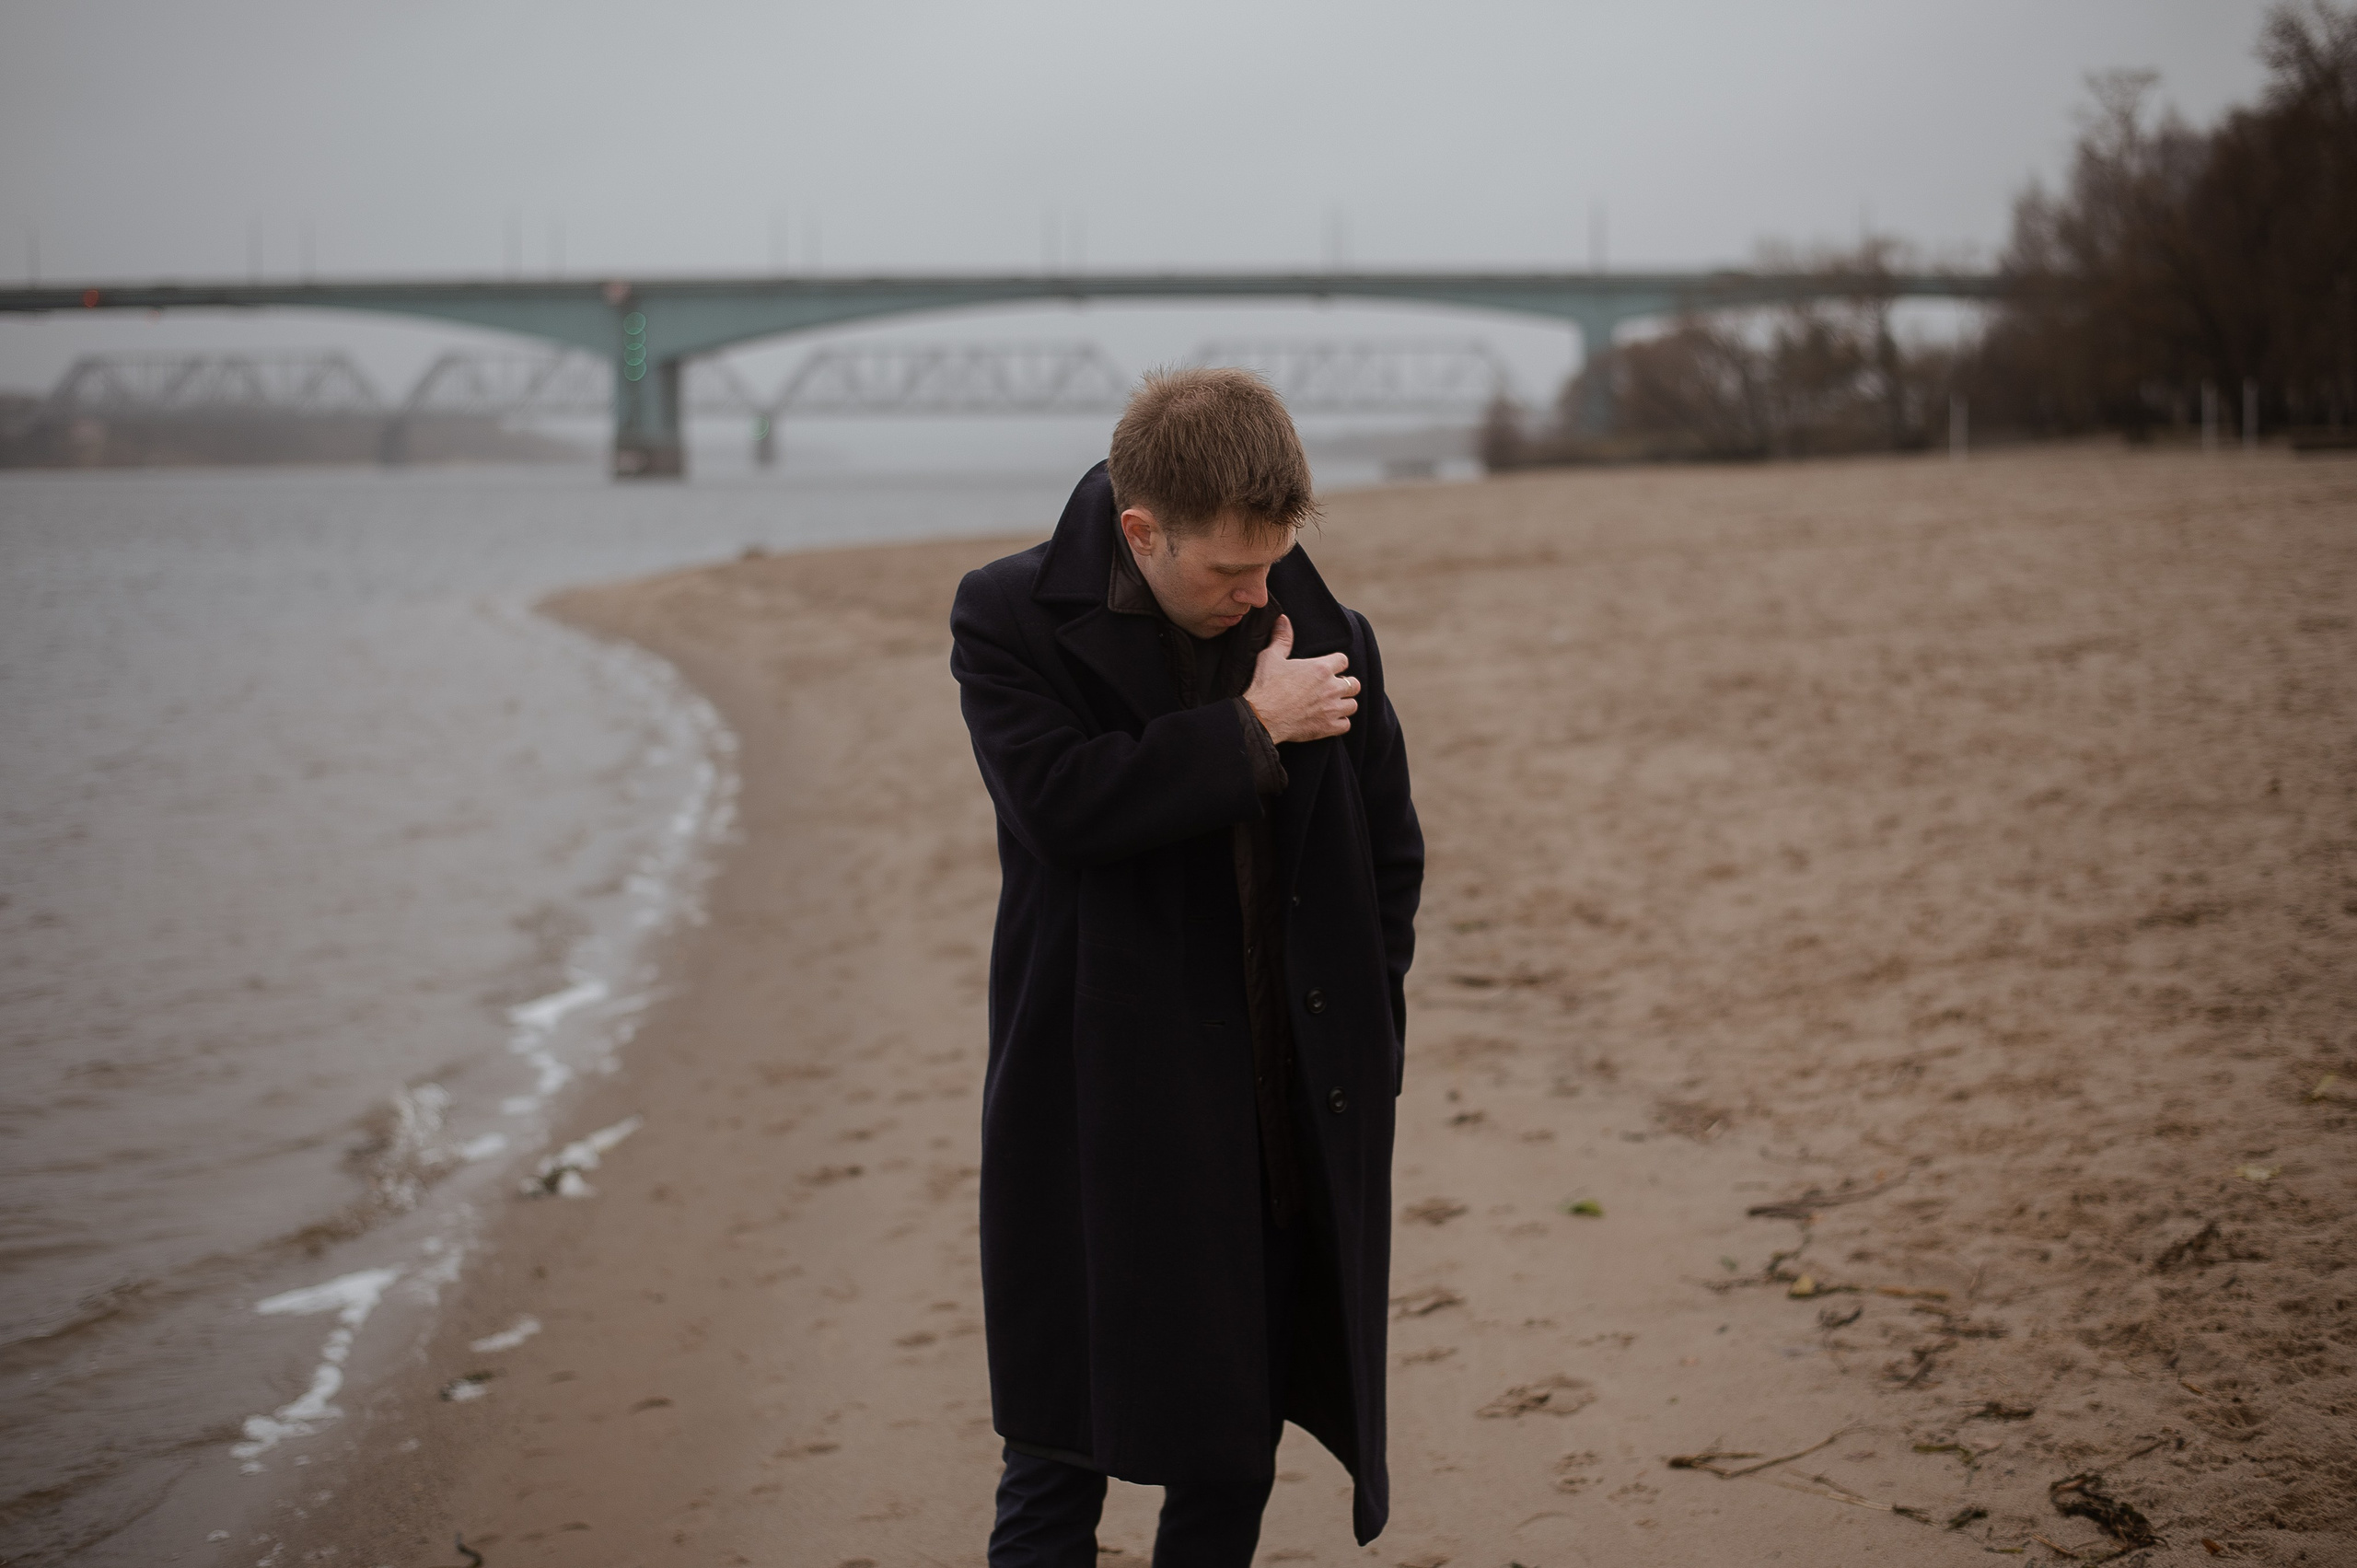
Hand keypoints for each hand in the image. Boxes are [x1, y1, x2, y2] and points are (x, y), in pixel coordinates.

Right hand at [1243, 614, 1356, 743]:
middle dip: (1345, 685)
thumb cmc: (1266, 686)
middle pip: (1354, 684)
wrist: (1261, 717)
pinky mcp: (1328, 727)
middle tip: (1331, 688)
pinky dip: (1339, 723)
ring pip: (1353, 705)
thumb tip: (1283, 619)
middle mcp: (1331, 687)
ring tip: (1332, 705)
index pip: (1343, 660)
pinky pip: (1346, 725)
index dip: (1336, 664)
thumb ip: (1282, 638)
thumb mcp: (1271, 657)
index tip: (1328, 669)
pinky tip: (1328, 720)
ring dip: (1344, 704)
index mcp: (1321, 668)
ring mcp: (1332, 708)